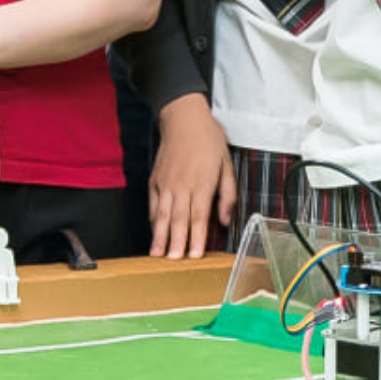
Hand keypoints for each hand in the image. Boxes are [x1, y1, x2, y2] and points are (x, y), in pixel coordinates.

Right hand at [147, 96, 236, 259]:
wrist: (183, 118)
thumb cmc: (208, 139)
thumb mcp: (226, 164)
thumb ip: (227, 194)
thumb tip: (224, 219)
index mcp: (202, 182)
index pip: (199, 216)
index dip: (197, 237)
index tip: (194, 255)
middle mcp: (182, 185)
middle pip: (179, 219)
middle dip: (176, 242)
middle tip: (173, 261)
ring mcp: (166, 183)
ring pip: (163, 214)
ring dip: (160, 235)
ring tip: (157, 254)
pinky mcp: (155, 179)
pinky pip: (154, 203)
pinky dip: (153, 219)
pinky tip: (153, 231)